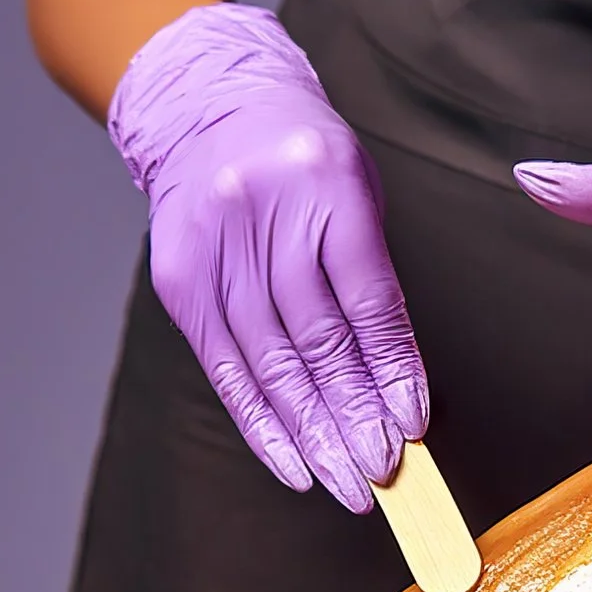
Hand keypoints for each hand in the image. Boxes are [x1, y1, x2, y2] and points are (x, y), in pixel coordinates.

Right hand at [108, 4, 425, 511]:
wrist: (208, 108)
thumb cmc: (302, 159)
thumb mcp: (354, 192)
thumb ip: (372, 279)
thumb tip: (396, 388)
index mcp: (324, 181)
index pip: (365, 297)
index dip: (389, 369)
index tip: (412, 425)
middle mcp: (264, 214)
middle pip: (314, 338)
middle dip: (352, 417)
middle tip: (381, 475)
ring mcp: (214, 247)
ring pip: (269, 361)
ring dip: (311, 434)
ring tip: (345, 483)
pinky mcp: (180, 279)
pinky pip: (225, 366)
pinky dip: (260, 423)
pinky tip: (292, 464)